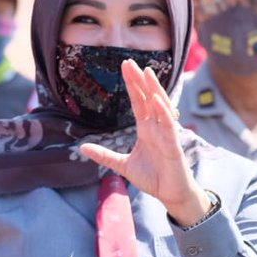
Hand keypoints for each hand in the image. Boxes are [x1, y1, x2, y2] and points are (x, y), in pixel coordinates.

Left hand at [78, 61, 210, 226]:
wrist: (170, 194)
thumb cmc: (153, 177)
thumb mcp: (123, 165)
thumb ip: (105, 155)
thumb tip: (82, 147)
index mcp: (146, 129)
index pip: (137, 101)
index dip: (132, 84)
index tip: (124, 66)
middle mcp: (156, 127)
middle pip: (148, 98)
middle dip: (139, 80)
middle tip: (129, 61)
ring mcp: (166, 135)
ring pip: (161, 107)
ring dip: (154, 89)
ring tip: (146, 72)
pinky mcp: (173, 146)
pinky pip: (169, 127)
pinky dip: (164, 113)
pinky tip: (157, 100)